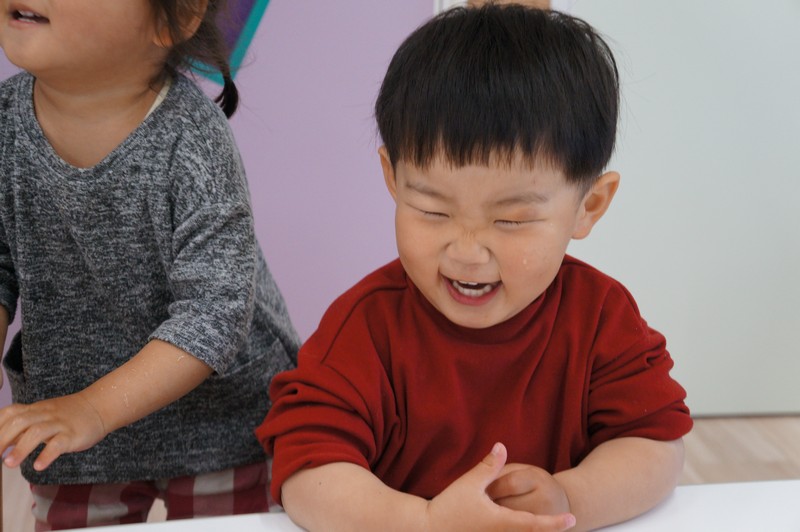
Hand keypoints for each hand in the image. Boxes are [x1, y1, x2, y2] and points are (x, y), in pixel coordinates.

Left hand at [0, 392, 106, 470]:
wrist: (100, 406)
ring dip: (20, 449)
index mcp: (35, 410)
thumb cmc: (69, 414)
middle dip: (2, 439)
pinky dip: (47, 455)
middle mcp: (45, 414)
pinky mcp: (73, 434)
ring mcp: (60, 424)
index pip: (10, 413)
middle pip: (19, 421)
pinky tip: (38, 466)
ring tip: (9, 464)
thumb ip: (23, 427)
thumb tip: (2, 442)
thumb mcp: (44, 415)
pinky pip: (58, 443)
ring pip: (37, 431)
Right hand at [424, 443, 575, 530]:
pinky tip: (517, 527)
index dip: (555, 523)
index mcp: (502, 522)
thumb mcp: (470, 483)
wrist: (426, 528)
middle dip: (548, 531)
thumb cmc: (448, 507)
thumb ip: (489, 466)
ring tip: (547, 527)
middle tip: (566, 525)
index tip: (572, 520)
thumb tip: (501, 445)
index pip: (535, 524)